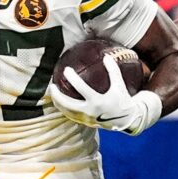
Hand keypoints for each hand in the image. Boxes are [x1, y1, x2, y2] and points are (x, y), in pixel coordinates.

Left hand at [48, 56, 162, 135]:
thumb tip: (106, 56)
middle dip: (57, 95)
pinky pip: (70, 115)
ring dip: (57, 102)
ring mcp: (86, 118)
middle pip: (68, 104)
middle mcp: (90, 111)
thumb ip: (113, 71)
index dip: (73, 79)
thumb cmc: (121, 100)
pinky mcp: (85, 122)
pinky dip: (63, 108)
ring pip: (66, 111)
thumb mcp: (120, 85)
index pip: (82, 89)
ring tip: (53, 92)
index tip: (67, 70)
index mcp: (98, 102)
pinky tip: (59, 100)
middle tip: (52, 85)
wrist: (125, 120)